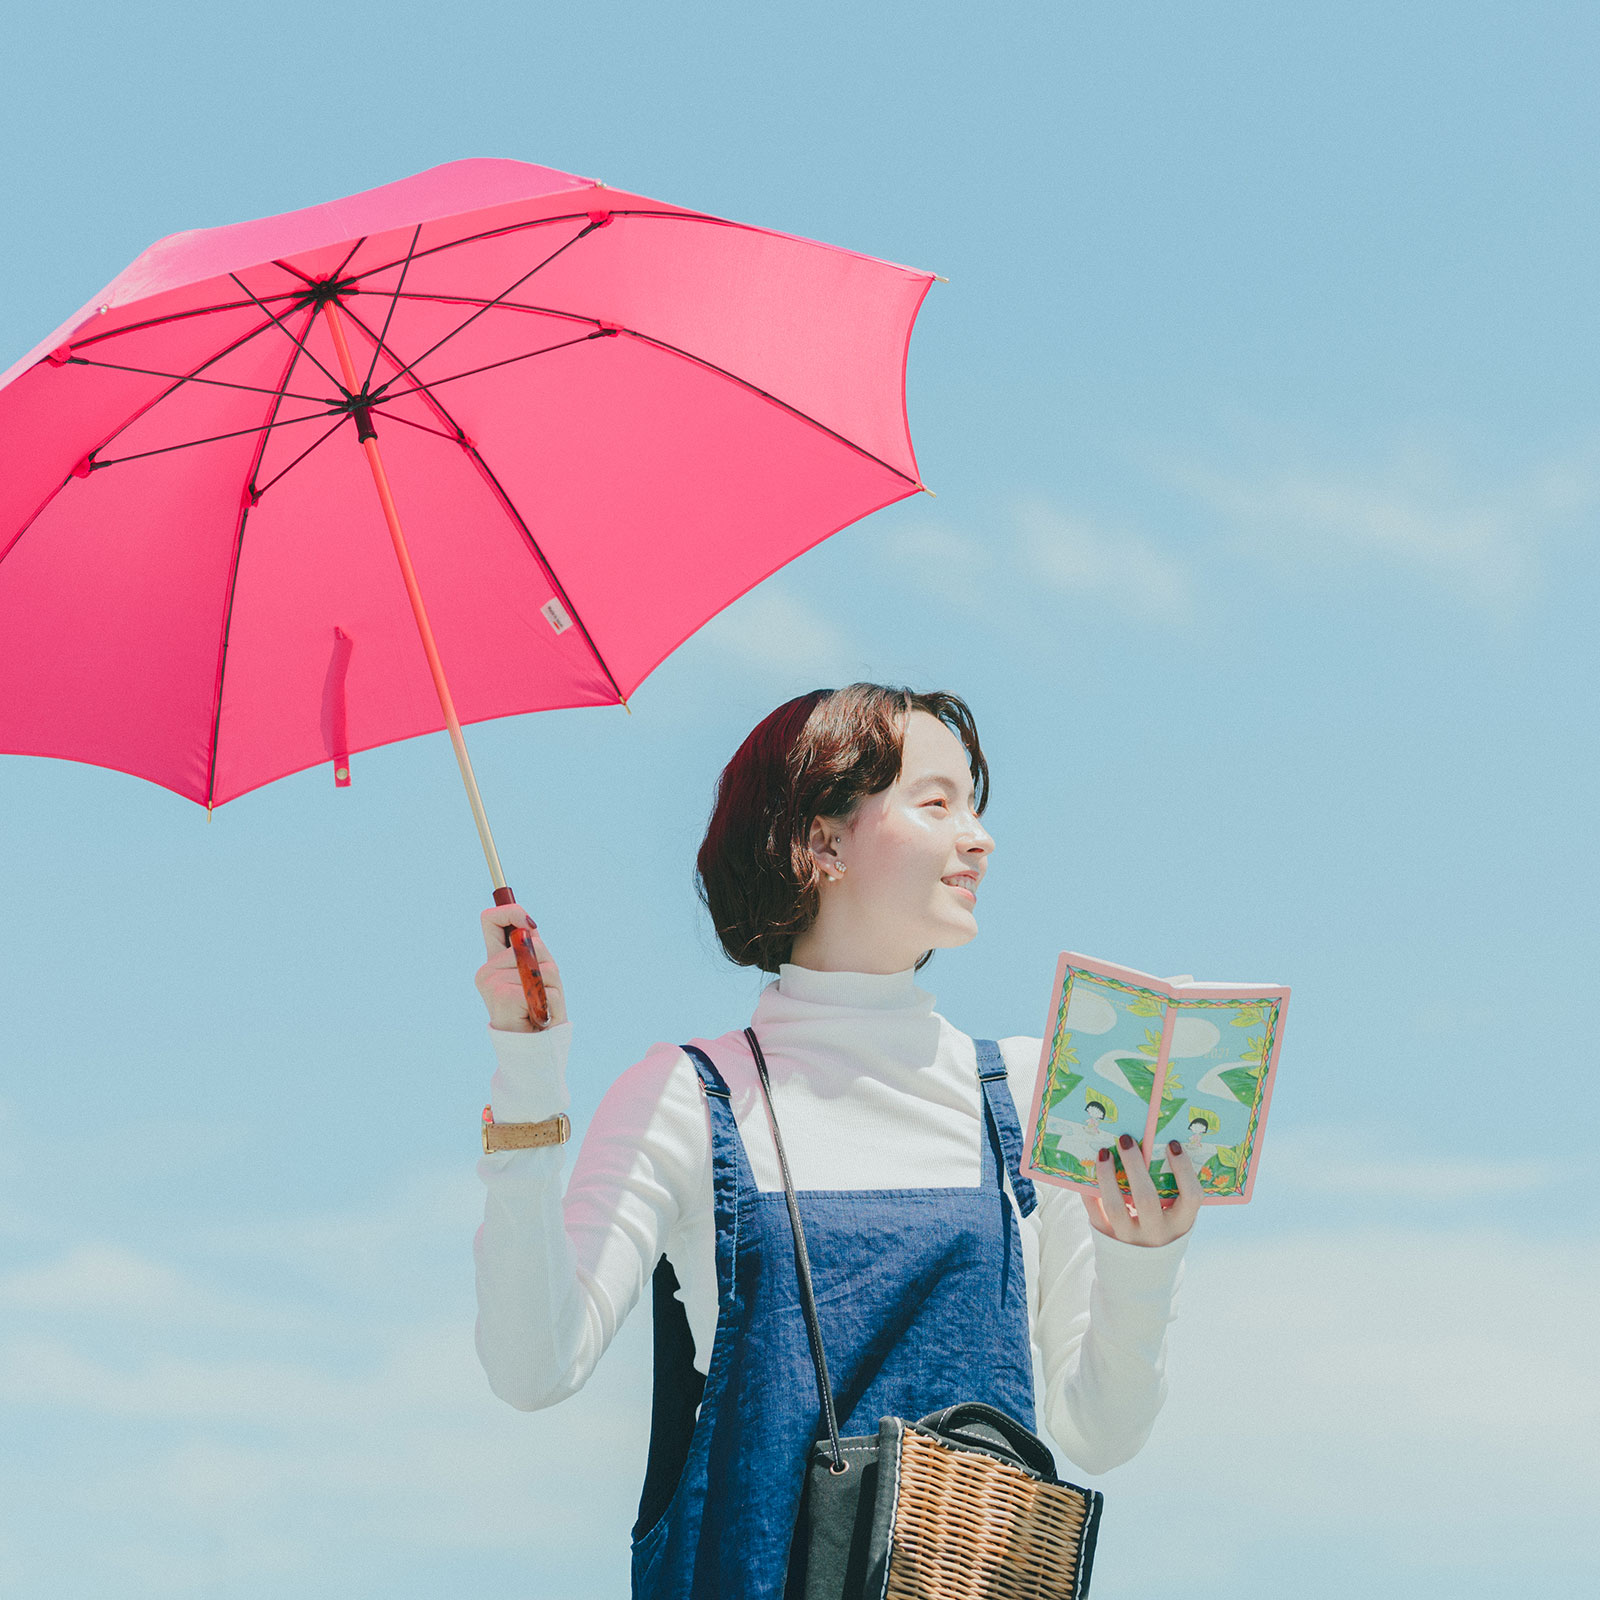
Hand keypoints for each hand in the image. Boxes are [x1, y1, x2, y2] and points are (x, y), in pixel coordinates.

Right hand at [475, 903, 566, 1031]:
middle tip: (541, 991)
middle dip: (548, 965)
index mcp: (494, 960)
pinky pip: (542, 987)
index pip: (491, 919)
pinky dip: (550, 1001)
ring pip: (542, 966)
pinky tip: (538, 1014)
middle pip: (532, 944)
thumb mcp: (536, 974)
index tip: (529, 924)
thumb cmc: (537, 1009)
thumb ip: (532, 950)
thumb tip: (528, 928)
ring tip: (541, 1005)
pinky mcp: (500, 993)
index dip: (511, 912)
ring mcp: (490, 980)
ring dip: (552, 987)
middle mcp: (487, 968)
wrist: (531, 1047)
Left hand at [1080, 1134, 1199, 1246]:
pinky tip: (1088, 1170)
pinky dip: (1089, 1190)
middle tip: (1126, 1139)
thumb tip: (1150, 1143)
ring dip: (1107, 1176)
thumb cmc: (1162, 1225)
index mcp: (1181, 1224)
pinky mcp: (1107, 1237)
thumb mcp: (1174, 1214)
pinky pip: (1094, 1212)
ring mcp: (1130, 1238)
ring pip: (1115, 1207)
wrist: (1141, 1267)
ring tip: (1104, 1152)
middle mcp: (1156, 1233)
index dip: (1184, 1170)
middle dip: (1135, 1165)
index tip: (1173, 1144)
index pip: (1191, 1197)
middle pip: (1146, 1199)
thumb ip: (1169, 1188)